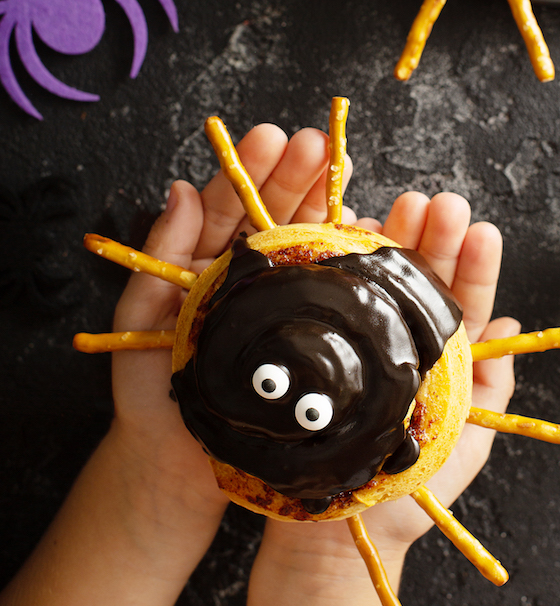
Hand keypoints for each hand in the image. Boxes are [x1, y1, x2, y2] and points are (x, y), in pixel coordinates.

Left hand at [108, 122, 354, 542]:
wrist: (180, 469)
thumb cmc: (152, 399)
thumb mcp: (141, 322)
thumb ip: (160, 258)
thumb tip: (178, 190)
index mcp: (206, 265)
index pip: (229, 206)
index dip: (252, 170)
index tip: (273, 136)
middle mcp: (249, 277)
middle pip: (277, 215)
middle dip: (298, 175)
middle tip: (320, 145)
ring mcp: (283, 306)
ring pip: (309, 243)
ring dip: (331, 206)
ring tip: (352, 174)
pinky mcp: (313, 339)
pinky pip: (335, 290)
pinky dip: (353, 259)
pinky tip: (372, 232)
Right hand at [261, 191, 516, 565]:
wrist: (332, 535)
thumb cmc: (401, 494)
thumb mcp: (465, 442)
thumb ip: (492, 387)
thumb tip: (513, 324)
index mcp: (440, 358)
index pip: (463, 302)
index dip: (473, 265)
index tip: (481, 231)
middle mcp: (400, 342)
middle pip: (422, 278)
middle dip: (434, 237)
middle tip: (442, 205)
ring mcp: (356, 341)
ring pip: (379, 279)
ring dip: (393, 239)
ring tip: (402, 209)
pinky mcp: (316, 346)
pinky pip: (331, 296)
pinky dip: (341, 262)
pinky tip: (351, 232)